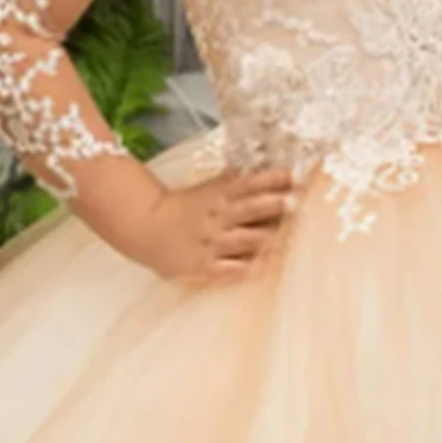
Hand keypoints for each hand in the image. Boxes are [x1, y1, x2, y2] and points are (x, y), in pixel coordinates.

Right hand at [133, 167, 296, 286]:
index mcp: (219, 194)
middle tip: (294, 204)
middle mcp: (218, 217)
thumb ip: (237, 183)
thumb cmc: (187, 206)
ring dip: (268, 238)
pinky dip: (247, 267)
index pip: (249, 183)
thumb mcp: (211, 188)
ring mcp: (211, 242)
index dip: (272, 179)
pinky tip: (264, 265)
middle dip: (274, 206)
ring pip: (246, 240)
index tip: (293, 177)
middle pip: (251, 209)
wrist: (147, 227)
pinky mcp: (203, 267)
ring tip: (288, 237)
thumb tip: (272, 173)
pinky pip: (230, 269)